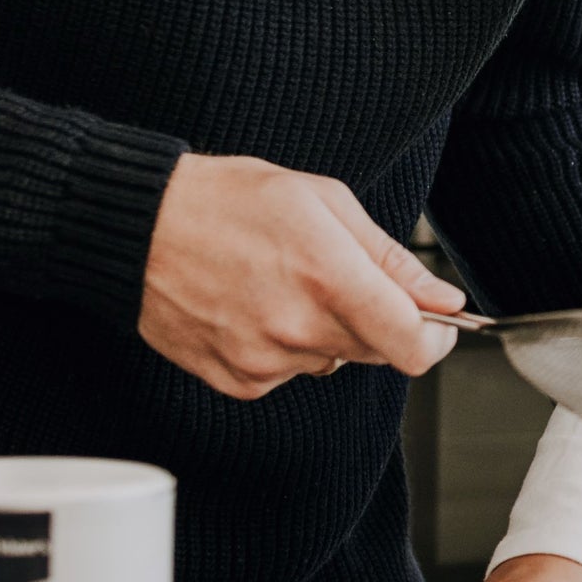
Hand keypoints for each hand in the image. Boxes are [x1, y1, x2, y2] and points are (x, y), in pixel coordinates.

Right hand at [138, 153, 465, 397]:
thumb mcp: (325, 202)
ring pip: (333, 359)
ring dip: (329, 331)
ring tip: (286, 283)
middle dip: (380, 320)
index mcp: (328, 277)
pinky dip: (288, 346)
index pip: (412, 344)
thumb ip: (390, 259)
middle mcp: (298, 328)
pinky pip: (290, 372)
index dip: (438, 337)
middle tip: (344, 278)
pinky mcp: (237, 380)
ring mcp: (264, 360)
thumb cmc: (227, 201)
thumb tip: (441, 298)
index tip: (440, 323)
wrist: (139, 227)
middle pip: (379, 352)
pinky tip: (258, 306)